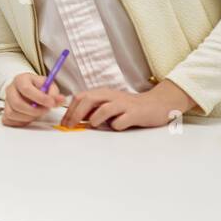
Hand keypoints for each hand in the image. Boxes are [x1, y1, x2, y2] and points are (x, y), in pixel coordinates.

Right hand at [2, 72, 66, 126]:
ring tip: (38, 113)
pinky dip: (21, 122)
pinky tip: (29, 117)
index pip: (26, 89)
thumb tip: (61, 100)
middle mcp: (10, 89)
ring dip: (28, 117)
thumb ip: (54, 93)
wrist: (28, 90)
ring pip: (13, 113)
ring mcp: (6, 101)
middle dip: (34, 110)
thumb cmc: (37, 87)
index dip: (40, 98)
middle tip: (45, 110)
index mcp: (20, 79)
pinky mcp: (5, 112)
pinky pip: (9, 120)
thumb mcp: (48, 85)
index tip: (51, 103)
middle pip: (17, 103)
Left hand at [61, 80, 194, 130]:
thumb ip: (93, 110)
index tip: (64, 123)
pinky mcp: (135, 114)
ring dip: (95, 119)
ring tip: (94, 125)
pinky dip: (116, 126)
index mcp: (103, 93)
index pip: (80, 97)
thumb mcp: (108, 105)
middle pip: (88, 100)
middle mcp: (112, 96)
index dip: (69, 110)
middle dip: (76, 114)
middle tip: (70, 126)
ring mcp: (124, 104)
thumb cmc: (128, 108)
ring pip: (103, 109)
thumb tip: (75, 119)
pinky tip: (118, 126)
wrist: (156, 105)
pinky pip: (121, 121)